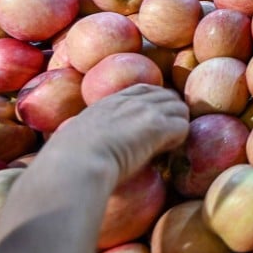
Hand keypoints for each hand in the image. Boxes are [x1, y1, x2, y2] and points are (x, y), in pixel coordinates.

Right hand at [46, 84, 188, 181]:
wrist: (73, 163)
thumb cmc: (68, 160)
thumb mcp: (76, 137)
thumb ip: (89, 136)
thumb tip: (85, 149)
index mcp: (110, 102)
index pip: (143, 89)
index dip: (155, 102)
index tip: (155, 118)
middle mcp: (131, 101)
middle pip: (167, 95)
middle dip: (172, 113)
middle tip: (168, 134)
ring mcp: (146, 111)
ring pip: (180, 108)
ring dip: (178, 125)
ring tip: (168, 144)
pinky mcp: (158, 127)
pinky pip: (183, 126)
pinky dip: (180, 138)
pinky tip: (166, 151)